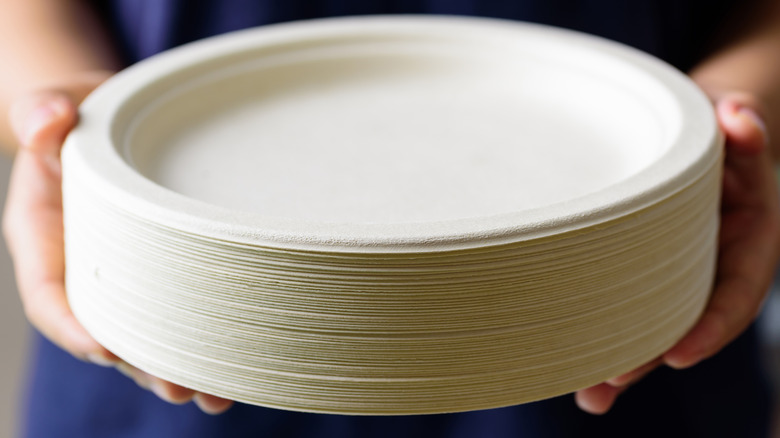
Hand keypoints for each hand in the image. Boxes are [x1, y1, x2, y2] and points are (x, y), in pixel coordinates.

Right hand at [2, 72, 233, 414]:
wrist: (113, 123)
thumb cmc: (84, 116)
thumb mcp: (61, 105)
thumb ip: (45, 111)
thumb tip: (47, 120)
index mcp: (46, 235)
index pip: (51, 291)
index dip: (73, 324)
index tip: (105, 350)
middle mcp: (85, 266)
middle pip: (106, 328)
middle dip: (140, 363)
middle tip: (181, 387)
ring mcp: (124, 275)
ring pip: (144, 332)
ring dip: (177, 366)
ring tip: (215, 394)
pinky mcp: (160, 272)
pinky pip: (176, 310)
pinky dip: (203, 338)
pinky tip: (237, 365)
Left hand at [574, 92, 779, 413]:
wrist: (701, 139)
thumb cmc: (717, 135)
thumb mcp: (735, 129)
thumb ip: (743, 130)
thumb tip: (738, 116)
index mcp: (746, 243)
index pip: (734, 293)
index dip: (710, 326)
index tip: (678, 353)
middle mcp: (713, 266)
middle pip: (685, 322)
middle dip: (649, 356)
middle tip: (607, 382)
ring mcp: (678, 272)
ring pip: (654, 324)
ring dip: (623, 361)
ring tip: (589, 394)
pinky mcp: (645, 270)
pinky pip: (628, 305)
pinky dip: (603, 332)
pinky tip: (567, 365)